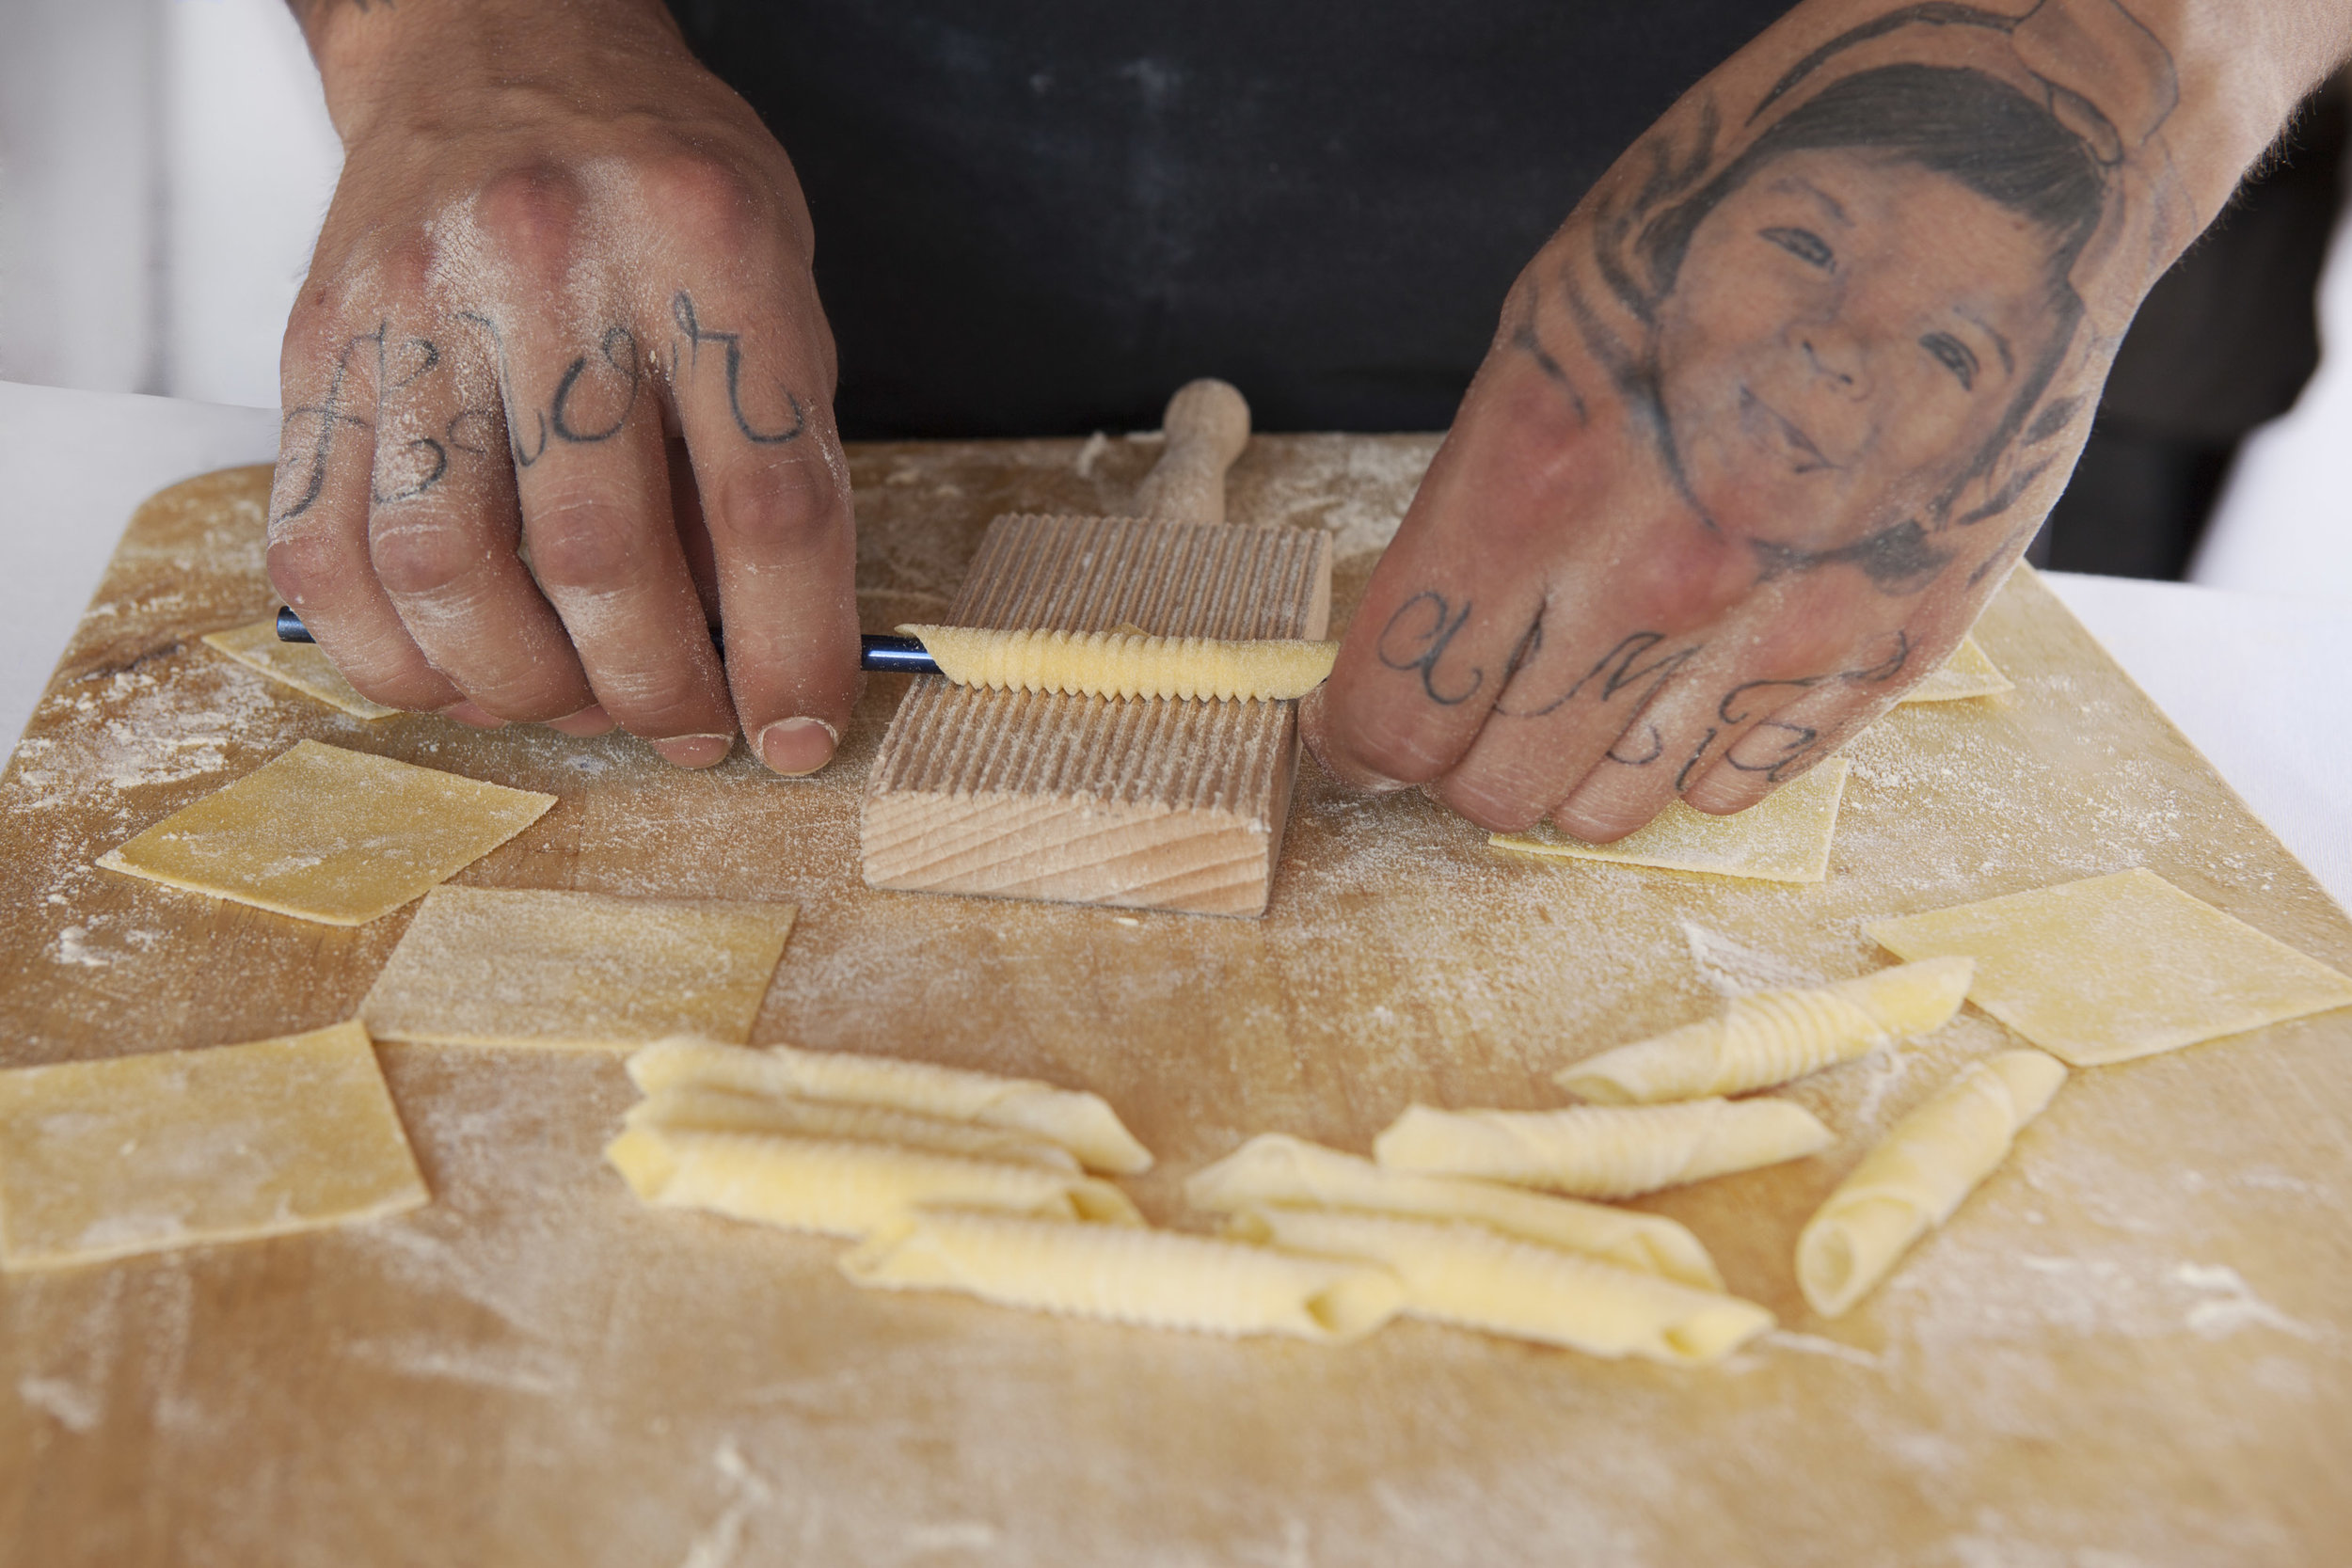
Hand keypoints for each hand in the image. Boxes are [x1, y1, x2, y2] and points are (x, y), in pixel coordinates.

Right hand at [267, 0, 853, 773]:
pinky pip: (324, 554)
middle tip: (687, 725)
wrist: (496, 51)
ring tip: (575, 696)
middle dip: (658, 688)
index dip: (792, 651)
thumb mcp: (773, 281)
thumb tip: (759, 652)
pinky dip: (395, 654)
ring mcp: (415, 310)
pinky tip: (462, 666)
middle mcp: (552, 269)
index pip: (768, 502)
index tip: (797, 734)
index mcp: (707, 246)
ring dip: (525, 686)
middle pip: (601, 557)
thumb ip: (770, 452)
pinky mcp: (319, 353)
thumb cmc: (658, 184)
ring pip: (447, 572)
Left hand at [1303, 0, 2322, 839]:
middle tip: (1480, 704)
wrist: (1990, 172)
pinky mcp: (1887, 650)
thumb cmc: (1750, 216)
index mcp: (1536, 481)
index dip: (1359, 734)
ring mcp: (1778, 629)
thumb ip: (1479, 493)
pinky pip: (1735, 787)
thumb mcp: (1550, 321)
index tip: (1360, 728)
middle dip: (1461, 757)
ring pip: (1605, 815)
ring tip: (1589, 689)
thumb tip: (1420, 628)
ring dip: (1571, 773)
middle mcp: (1651, 581)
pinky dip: (1691, 755)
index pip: (1394, 710)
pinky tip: (1695, 676)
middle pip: (1490, 787)